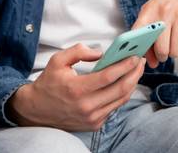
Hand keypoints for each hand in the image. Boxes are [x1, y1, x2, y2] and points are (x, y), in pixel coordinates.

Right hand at [7, 44, 144, 130]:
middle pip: (120, 90)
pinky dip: (122, 94)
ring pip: (120, 100)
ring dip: (132, 84)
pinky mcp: (95, 124)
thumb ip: (78, 51)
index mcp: (76, 89)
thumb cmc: (48, 83)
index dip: (124, 66)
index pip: (108, 77)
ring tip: (136, 70)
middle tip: (140, 61)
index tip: (134, 56)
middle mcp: (86, 106)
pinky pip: (114, 107)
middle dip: (134, 74)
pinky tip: (125, 82)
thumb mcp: (58, 60)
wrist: (37, 110)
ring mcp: (92, 118)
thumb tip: (100, 52)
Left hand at [132, 0, 177, 67]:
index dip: (138, 48)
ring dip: (174, 52)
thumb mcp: (152, 13)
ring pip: (175, 51)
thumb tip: (153, 63)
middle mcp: (164, 12)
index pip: (138, 32)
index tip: (139, 56)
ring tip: (173, 42)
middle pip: (162, 49)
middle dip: (162, 55)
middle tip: (163, 52)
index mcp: (149, 10)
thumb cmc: (166, 4)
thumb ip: (147, 37)